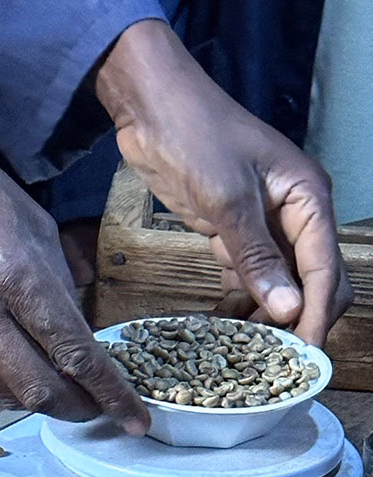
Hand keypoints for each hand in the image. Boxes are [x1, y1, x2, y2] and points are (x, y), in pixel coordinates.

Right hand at [0, 67, 148, 432]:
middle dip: (76, 409)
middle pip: (38, 389)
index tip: (134, 418)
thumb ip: (58, 278)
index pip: (74, 352)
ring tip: (64, 395)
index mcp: (19, 274)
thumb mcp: (33, 220)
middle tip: (99, 411)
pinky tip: (20, 366)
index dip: (109, 393)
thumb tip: (79, 325)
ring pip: (5, 390)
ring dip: (40, 400)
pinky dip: (6, 377)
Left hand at [96, 19, 351, 346]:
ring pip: (278, 284)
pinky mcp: (232, 232)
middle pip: (311, 282)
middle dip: (297, 322)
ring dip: (265, 318)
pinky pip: (247, 276)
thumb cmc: (196, 137)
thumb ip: (257, 256)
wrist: (154, 110)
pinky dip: (239, 302)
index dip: (317, 318)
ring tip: (242, 354)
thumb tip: (291, 308)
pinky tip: (222, 329)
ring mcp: (263, 225)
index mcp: (309, 200)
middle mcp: (295, 215)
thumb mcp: (227, 199)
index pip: (326, 271)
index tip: (304, 359)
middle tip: (272, 363)